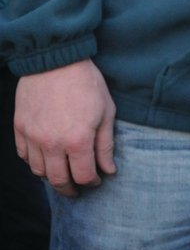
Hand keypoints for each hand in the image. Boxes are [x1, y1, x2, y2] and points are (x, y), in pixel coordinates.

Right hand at [14, 60, 116, 197]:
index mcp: (78, 141)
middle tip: (77, 189)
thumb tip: (109, 169)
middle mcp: (52, 144)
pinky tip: (45, 158)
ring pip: (38, 171)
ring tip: (62, 173)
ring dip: (51, 177)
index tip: (97, 180)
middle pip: (58, 180)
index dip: (92, 183)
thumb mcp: (106, 111)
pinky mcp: (20, 128)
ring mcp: (33, 136)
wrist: (55, 60)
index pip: (83, 177)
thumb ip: (105, 144)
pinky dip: (34, 162)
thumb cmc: (86, 83)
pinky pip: (24, 155)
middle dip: (70, 189)